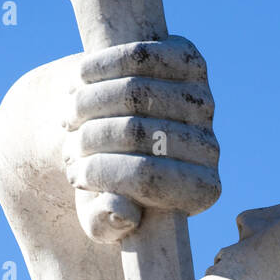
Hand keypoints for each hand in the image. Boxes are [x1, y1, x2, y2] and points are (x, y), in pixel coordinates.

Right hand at [61, 38, 220, 239]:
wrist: (113, 132)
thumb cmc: (108, 184)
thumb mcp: (99, 215)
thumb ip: (106, 225)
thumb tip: (122, 211)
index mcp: (201, 192)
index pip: (150, 179)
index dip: (103, 173)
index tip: (73, 175)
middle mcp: (211, 148)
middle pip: (140, 133)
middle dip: (90, 138)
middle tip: (68, 146)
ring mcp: (203, 102)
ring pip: (136, 91)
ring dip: (88, 102)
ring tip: (70, 119)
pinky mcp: (190, 61)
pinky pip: (140, 55)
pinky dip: (100, 66)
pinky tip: (80, 79)